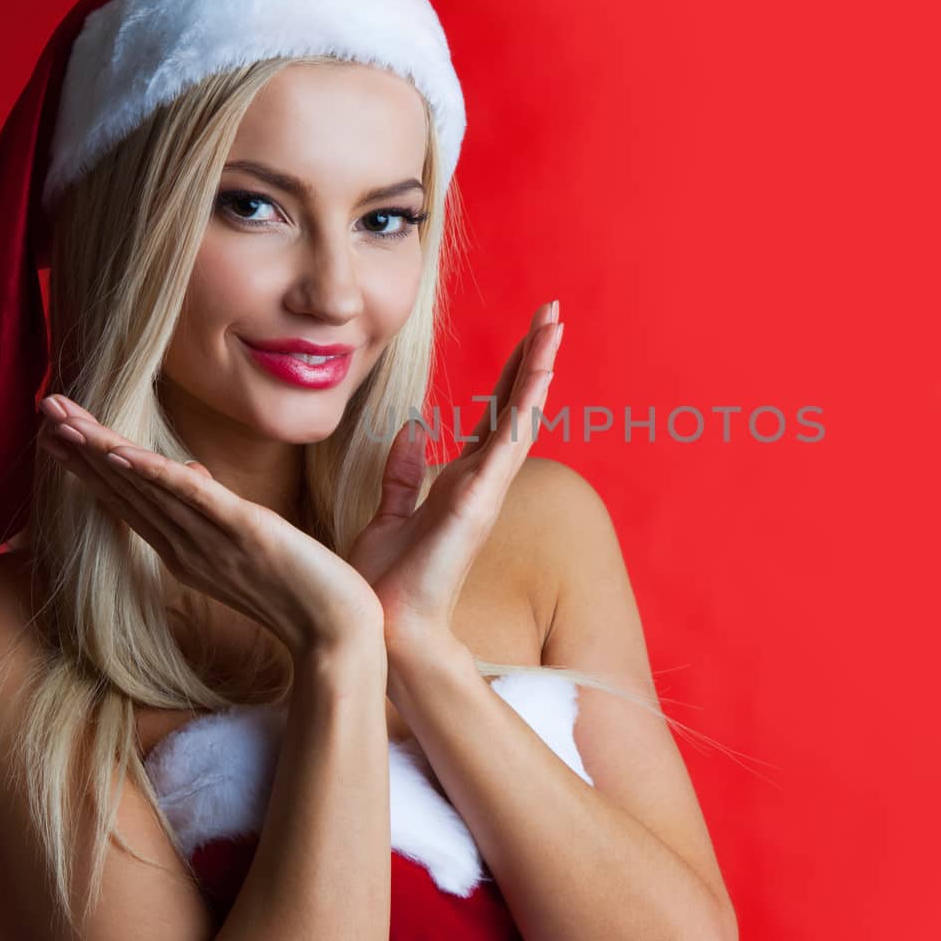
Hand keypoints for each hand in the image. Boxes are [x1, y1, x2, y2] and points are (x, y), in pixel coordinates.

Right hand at [34, 396, 382, 658]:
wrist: (337, 638)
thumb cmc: (305, 598)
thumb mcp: (249, 550)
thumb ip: (214, 518)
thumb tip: (192, 475)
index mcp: (187, 552)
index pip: (128, 501)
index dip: (92, 465)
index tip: (59, 434)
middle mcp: (189, 548)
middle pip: (125, 490)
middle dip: (82, 449)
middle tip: (44, 410)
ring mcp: (213, 543)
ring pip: (146, 490)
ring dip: (102, 452)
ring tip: (63, 421)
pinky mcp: (247, 534)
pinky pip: (194, 501)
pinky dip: (157, 477)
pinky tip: (123, 454)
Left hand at [348, 300, 563, 646]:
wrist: (385, 628)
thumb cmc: (386, 584)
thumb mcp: (386, 516)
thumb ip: (402, 474)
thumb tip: (413, 429)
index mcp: (462, 482)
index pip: (492, 416)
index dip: (509, 375)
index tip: (527, 336)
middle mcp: (482, 480)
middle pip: (514, 405)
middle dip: (533, 356)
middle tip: (553, 312)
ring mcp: (486, 487)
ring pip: (521, 414)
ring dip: (538, 366)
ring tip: (554, 323)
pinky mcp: (480, 497)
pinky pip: (508, 439)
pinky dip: (525, 401)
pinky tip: (539, 367)